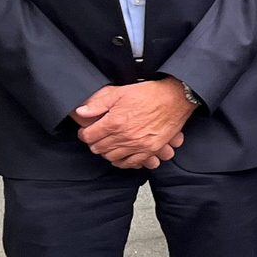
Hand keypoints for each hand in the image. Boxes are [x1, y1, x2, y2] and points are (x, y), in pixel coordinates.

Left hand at [72, 79, 192, 169]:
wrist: (176, 98)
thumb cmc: (150, 94)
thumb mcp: (120, 93)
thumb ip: (98, 104)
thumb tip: (81, 112)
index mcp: (114, 122)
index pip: (89, 136)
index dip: (84, 134)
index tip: (86, 132)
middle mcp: (125, 137)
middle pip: (99, 148)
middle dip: (95, 143)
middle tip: (97, 137)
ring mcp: (138, 145)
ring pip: (112, 157)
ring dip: (107, 152)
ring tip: (109, 144)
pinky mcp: (150, 150)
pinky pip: (130, 163)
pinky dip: (123, 161)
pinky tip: (121, 155)